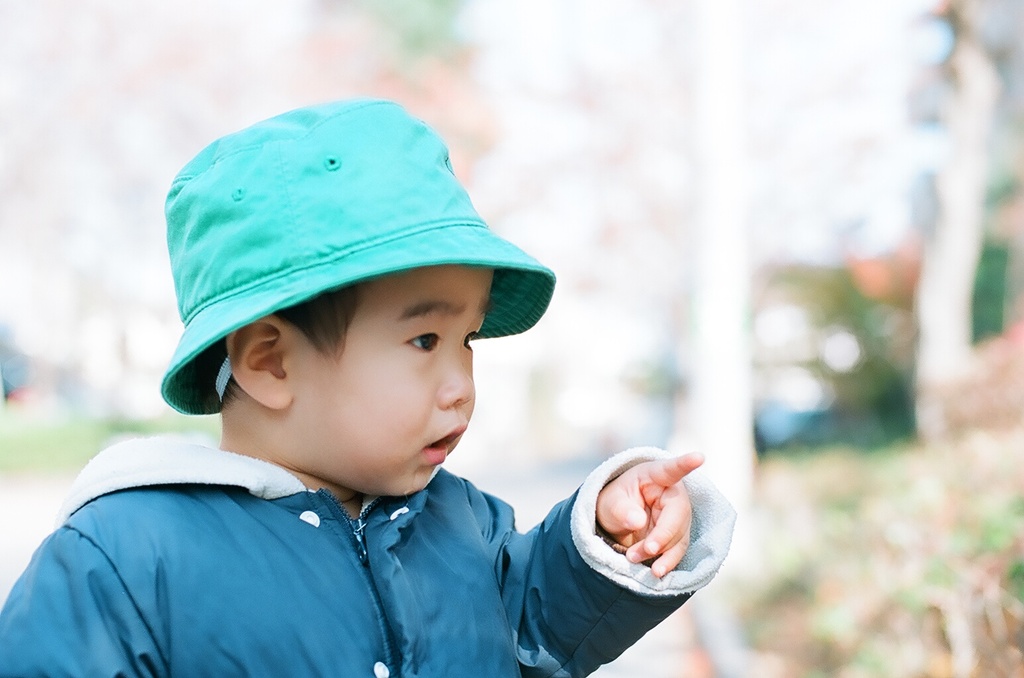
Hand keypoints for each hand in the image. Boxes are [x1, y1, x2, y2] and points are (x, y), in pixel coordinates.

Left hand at [595, 453, 703, 577]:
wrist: (616, 521)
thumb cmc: (614, 503)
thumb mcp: (609, 503)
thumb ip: (621, 509)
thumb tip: (638, 522)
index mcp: (654, 476)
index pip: (671, 469)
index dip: (685, 464)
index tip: (699, 457)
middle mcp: (672, 494)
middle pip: (679, 514)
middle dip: (663, 535)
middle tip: (646, 550)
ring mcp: (677, 516)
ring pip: (679, 537)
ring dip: (660, 552)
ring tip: (633, 559)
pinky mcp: (677, 536)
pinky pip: (677, 551)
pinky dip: (666, 562)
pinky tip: (655, 572)